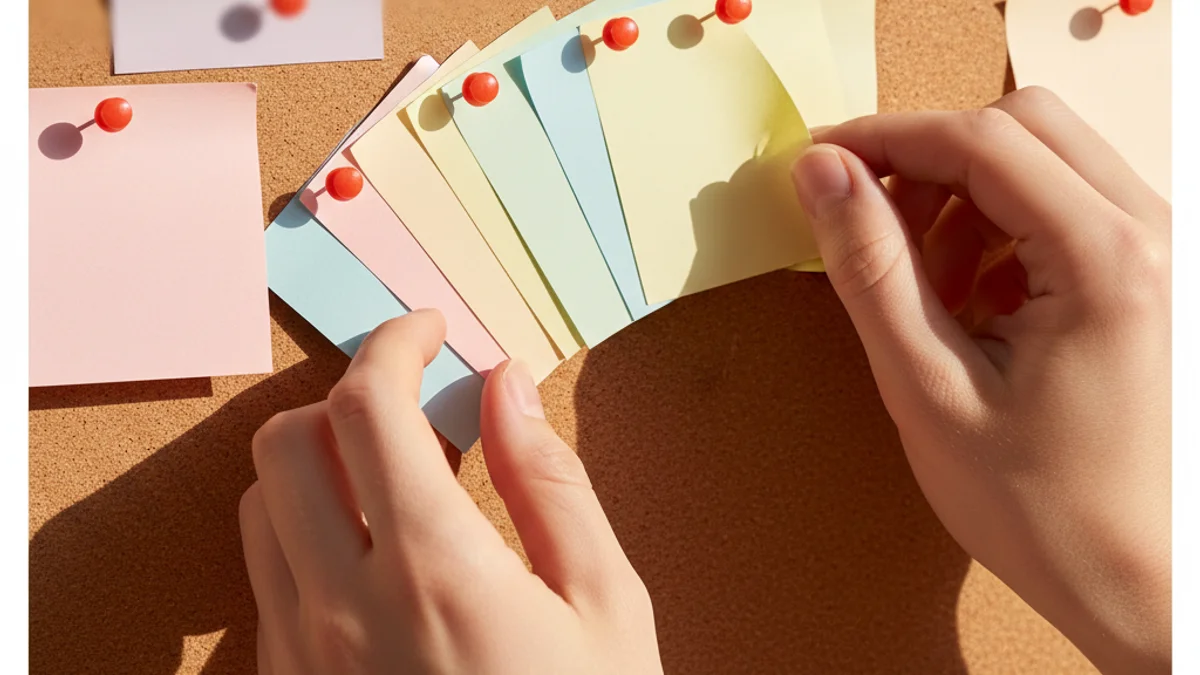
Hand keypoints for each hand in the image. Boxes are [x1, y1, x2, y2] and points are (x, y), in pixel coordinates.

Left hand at [239, 310, 661, 673]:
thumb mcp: (606, 603)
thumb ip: (549, 481)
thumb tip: (505, 385)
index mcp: (434, 571)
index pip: (368, 407)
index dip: (395, 344)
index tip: (430, 332)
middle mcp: (342, 608)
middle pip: (287, 443)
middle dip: (346, 396)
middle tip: (411, 403)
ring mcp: (302, 656)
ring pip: (260, 507)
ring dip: (318, 462)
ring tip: (395, 476)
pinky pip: (265, 577)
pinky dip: (303, 530)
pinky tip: (374, 550)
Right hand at [791, 87, 1170, 673]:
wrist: (1141, 582)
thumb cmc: (1042, 508)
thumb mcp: (928, 388)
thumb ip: (871, 269)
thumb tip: (822, 175)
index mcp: (1106, 259)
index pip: (981, 141)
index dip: (884, 139)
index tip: (818, 164)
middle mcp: (1152, 233)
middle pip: (1022, 125)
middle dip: (930, 159)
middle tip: (869, 219)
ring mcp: (1161, 251)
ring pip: (1046, 157)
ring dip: (967, 196)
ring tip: (927, 281)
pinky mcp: (1149, 274)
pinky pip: (1068, 203)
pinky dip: (1004, 227)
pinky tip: (975, 299)